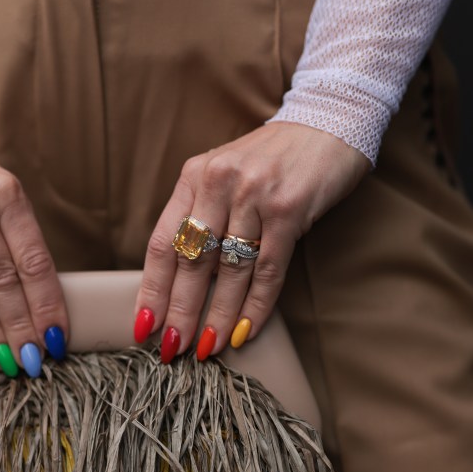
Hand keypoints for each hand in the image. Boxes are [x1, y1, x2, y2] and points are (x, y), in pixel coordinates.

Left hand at [133, 121, 371, 361]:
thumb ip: (202, 215)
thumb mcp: (225, 174)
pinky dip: (256, 305)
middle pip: (191, 262)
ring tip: (207, 348)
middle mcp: (219, 183)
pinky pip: (268, 270)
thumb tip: (180, 281)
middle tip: (172, 349)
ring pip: (229, 271)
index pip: (163, 243)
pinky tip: (245, 330)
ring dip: (217, 316)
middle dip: (180, 311)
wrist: (328, 121)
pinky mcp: (289, 209)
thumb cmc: (273, 159)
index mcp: (194, 176)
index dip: (152, 289)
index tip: (144, 325)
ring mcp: (254, 195)